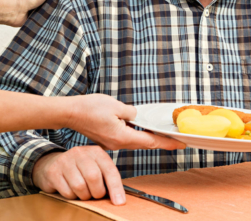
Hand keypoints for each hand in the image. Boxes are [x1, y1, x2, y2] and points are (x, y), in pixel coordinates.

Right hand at [33, 147, 124, 204]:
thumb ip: (107, 177)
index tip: (119, 202)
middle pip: (94, 177)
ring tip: (82, 192)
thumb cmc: (80, 169)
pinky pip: (67, 192)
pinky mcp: (53, 171)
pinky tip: (70, 190)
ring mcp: (65, 161)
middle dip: (97, 192)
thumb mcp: (96, 167)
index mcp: (96, 152)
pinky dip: (71, 196)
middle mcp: (81, 153)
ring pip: (80, 186)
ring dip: (83, 195)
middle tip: (95, 195)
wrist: (52, 163)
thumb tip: (119, 197)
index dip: (116, 188)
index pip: (110, 170)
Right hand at [64, 94, 185, 150]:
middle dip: (160, 141)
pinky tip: (139, 128)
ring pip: (134, 141)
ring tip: (160, 132)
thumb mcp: (116, 106)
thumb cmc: (90, 108)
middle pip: (144, 143)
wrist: (70, 112)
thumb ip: (131, 112)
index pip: (150, 142)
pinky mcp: (107, 139)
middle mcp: (118, 143)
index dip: (167, 143)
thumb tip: (137, 116)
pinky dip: (135, 134)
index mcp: (122, 136)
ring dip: (147, 137)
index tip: (180, 144)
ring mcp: (111, 143)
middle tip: (175, 138)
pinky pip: (125, 138)